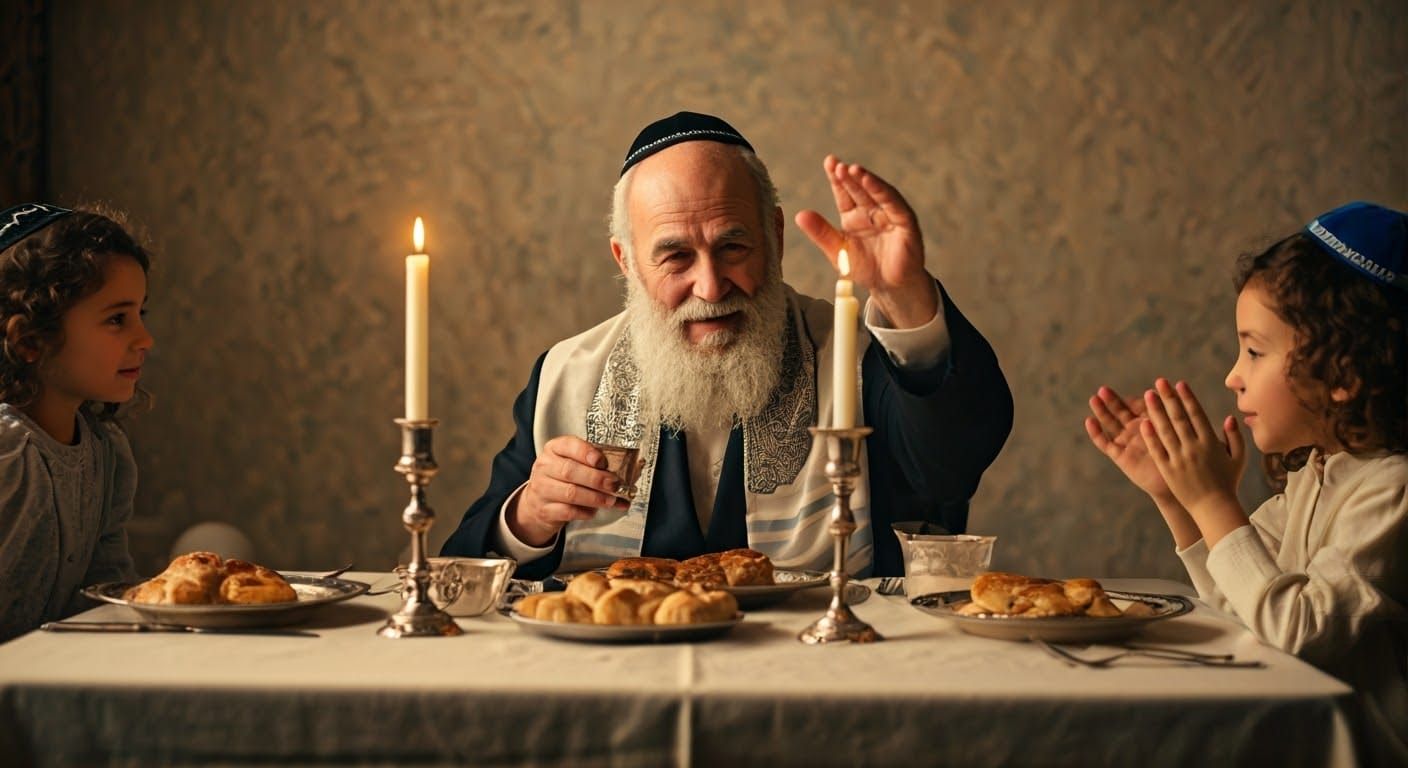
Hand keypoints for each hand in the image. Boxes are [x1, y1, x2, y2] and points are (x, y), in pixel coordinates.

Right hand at [508, 436, 628, 546]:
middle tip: (615, 485)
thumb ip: (597, 464)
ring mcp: (542, 489)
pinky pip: (567, 512)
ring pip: (570, 493)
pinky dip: (584, 512)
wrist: (538, 502)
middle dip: (597, 479)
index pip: (568, 445)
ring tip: (611, 500)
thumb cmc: (563, 479)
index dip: (587, 453)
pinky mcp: (544, 510)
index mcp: (554, 449)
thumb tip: (634, 468)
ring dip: (595, 498)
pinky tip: (594, 511)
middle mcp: (545, 467)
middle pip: (571, 471)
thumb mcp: (574, 463)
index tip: (603, 461)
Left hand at [794, 155, 936, 328]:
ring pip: (877, 192)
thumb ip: (821, 233)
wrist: (888, 287)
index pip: (844, 193)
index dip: (836, 179)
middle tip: (835, 164)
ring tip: (852, 169)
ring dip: (865, 180)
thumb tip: (799, 214)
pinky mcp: (905, 222)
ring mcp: (889, 215)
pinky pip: (894, 204)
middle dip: (848, 176)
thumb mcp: (838, 251)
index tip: (828, 162)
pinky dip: (883, 192)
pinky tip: (871, 182)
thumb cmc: (865, 268)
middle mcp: (871, 211)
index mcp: (853, 216)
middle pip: (859, 189)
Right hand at [1084, 385, 1171, 501]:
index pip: (1138, 405)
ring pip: (1110, 423)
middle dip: (1112, 400)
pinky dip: (1096, 432)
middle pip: (1120, 411)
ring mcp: (1126, 441)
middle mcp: (1135, 429)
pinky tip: (1090, 421)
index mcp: (1149, 421)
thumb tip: (1162, 395)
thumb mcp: (1173, 432)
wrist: (1176, 483)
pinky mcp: (1119, 455)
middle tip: (1104, 389)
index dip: (1134, 399)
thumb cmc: (1180, 457)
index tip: (1135, 395)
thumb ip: (1166, 416)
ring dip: (1102, 411)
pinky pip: (1105, 443)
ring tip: (1094, 399)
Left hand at [1139, 379, 1248, 542]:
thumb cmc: (1227, 482)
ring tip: (1148, 395)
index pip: (1197, 415)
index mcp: (1211, 442)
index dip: (1187, 398)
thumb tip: (1230, 418)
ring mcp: (1180, 458)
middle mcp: (1194, 447)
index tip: (1179, 384)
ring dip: (1156, 411)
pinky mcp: (1168, 470)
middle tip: (1159, 382)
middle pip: (1179, 418)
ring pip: (1166, 430)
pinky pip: (1158, 450)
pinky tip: (1143, 422)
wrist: (1214, 508)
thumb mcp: (1238, 458)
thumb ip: (1234, 437)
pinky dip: (1151, 436)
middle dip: (1169, 398)